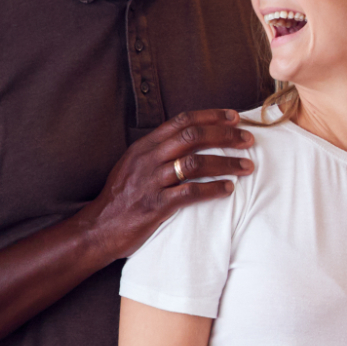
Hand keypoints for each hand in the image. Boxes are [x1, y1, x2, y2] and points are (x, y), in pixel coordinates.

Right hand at [80, 110, 255, 259]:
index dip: (211, 116)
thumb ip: (158, 152)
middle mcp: (148, 159)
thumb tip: (190, 141)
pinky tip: (228, 189)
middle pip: (192, 136)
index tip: (235, 117)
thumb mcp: (134, 165)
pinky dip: (213, 189)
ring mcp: (151, 182)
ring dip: (225, 163)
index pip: (182, 120)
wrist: (98, 229)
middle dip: (225, 136)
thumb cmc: (121, 198)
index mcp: (144, 146)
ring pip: (195, 163)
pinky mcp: (155, 206)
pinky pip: (190, 193)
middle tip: (248, 140)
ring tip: (247, 166)